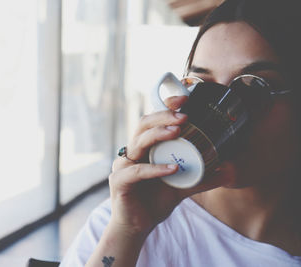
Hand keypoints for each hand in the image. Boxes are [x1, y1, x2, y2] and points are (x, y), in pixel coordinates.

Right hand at [109, 96, 228, 236]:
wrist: (138, 226)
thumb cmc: (155, 201)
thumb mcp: (183, 187)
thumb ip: (202, 178)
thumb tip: (228, 170)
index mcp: (145, 149)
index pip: (152, 121)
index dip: (165, 108)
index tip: (184, 99)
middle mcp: (132, 153)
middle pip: (142, 125)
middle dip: (163, 116)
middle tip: (184, 116)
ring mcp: (123, 166)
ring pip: (137, 143)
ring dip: (157, 135)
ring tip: (177, 132)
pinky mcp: (119, 181)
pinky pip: (136, 171)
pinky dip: (154, 169)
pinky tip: (172, 169)